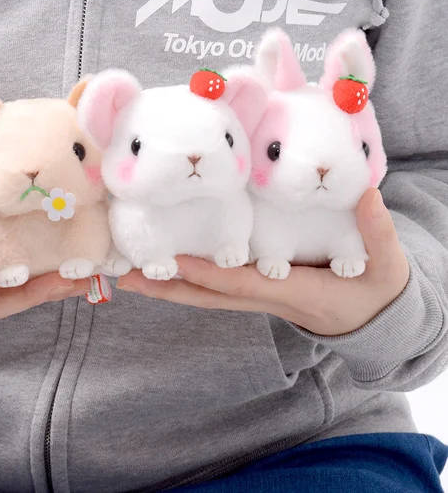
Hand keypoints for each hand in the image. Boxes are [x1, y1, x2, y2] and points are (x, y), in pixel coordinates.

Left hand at [116, 189, 409, 335]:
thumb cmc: (376, 289)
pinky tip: (162, 263)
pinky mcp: (252, 285)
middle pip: (205, 295)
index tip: (174, 261)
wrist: (372, 317)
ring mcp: (253, 293)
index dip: (207, 273)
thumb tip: (368, 194)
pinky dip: (183, 277)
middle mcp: (262, 295)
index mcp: (289, 290)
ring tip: (126, 271)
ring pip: (202, 293)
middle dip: (165, 288)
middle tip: (124, 276)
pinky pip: (211, 285)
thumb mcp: (386, 264)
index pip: (240, 282)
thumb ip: (378, 231)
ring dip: (165, 285)